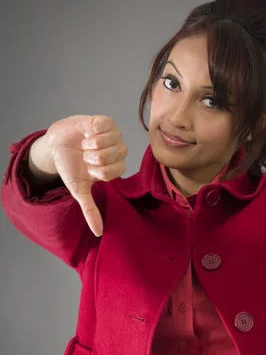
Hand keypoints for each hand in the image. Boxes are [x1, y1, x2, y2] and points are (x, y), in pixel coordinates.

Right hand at [45, 114, 127, 235]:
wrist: (57, 145)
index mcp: (116, 168)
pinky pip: (104, 125)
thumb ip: (90, 210)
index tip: (89, 169)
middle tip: (85, 156)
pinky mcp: (106, 121)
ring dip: (91, 143)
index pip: (116, 171)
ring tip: (85, 144)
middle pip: (112, 156)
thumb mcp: (79, 190)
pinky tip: (87, 132)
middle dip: (92, 157)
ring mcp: (114, 136)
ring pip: (108, 140)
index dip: (99, 170)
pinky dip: (91, 130)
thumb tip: (98, 233)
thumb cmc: (71, 167)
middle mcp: (119, 152)